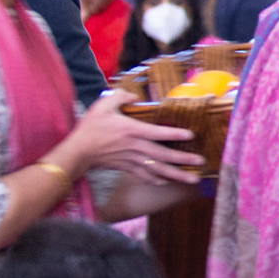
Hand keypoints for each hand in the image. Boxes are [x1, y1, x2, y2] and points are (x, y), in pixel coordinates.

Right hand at [68, 92, 203, 185]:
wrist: (77, 151)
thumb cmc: (90, 127)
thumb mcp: (103, 105)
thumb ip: (121, 97)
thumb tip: (134, 96)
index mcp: (133, 130)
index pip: (159, 133)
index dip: (176, 134)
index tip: (192, 136)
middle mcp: (136, 147)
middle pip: (164, 155)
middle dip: (184, 159)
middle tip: (201, 162)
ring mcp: (132, 160)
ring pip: (158, 169)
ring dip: (176, 175)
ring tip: (192, 179)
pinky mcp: (126, 168)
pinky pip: (144, 176)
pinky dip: (155, 180)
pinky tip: (166, 182)